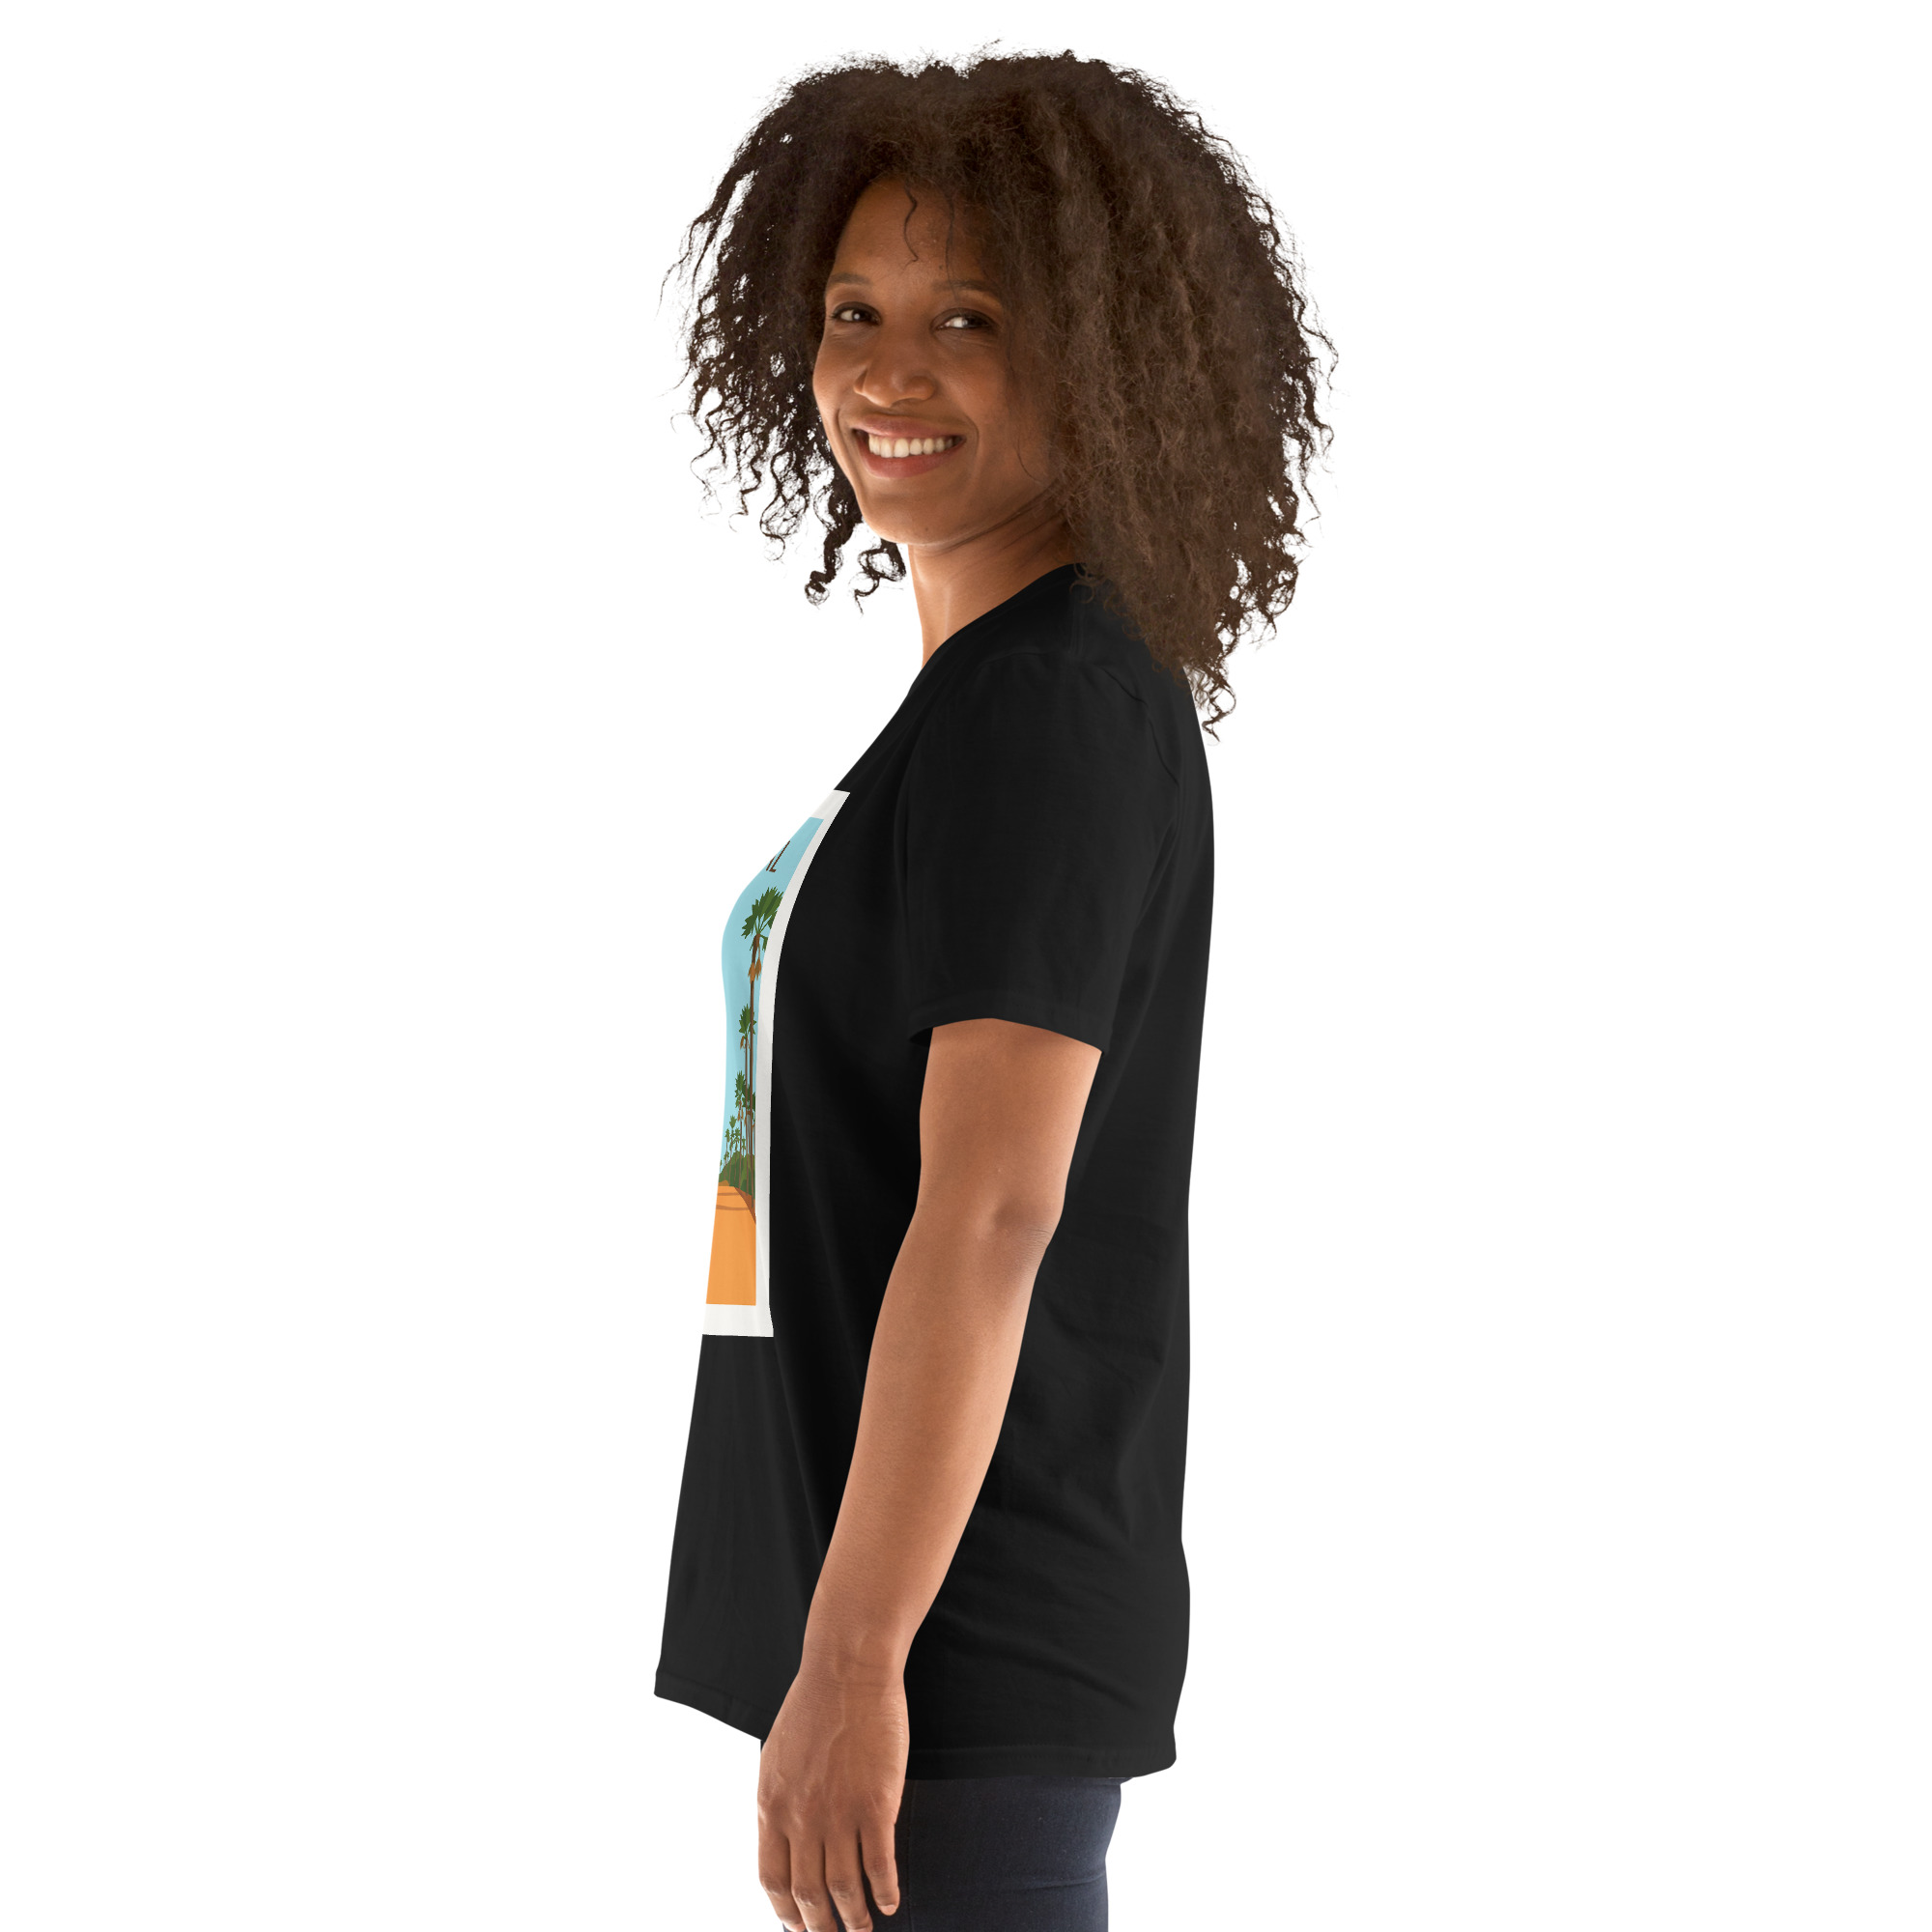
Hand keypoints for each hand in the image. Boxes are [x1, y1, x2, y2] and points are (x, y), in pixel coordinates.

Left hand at [757, 1664, 906, 1930]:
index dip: (785, 1912)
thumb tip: (783, 1842)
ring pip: (845, 1889)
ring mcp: (839, 1813)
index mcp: (772, 1805)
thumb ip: (779, 1802)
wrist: (848, 1669)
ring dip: (856, 1919)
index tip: (798, 1926)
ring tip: (865, 1930)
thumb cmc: (814, 1706)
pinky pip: (880, 1865)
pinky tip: (892, 1902)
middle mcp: (801, 1818)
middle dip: (820, 1927)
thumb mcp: (777, 1758)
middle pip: (808, 1894)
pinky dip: (886, 1891)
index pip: (772, 1880)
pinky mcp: (876, 1804)